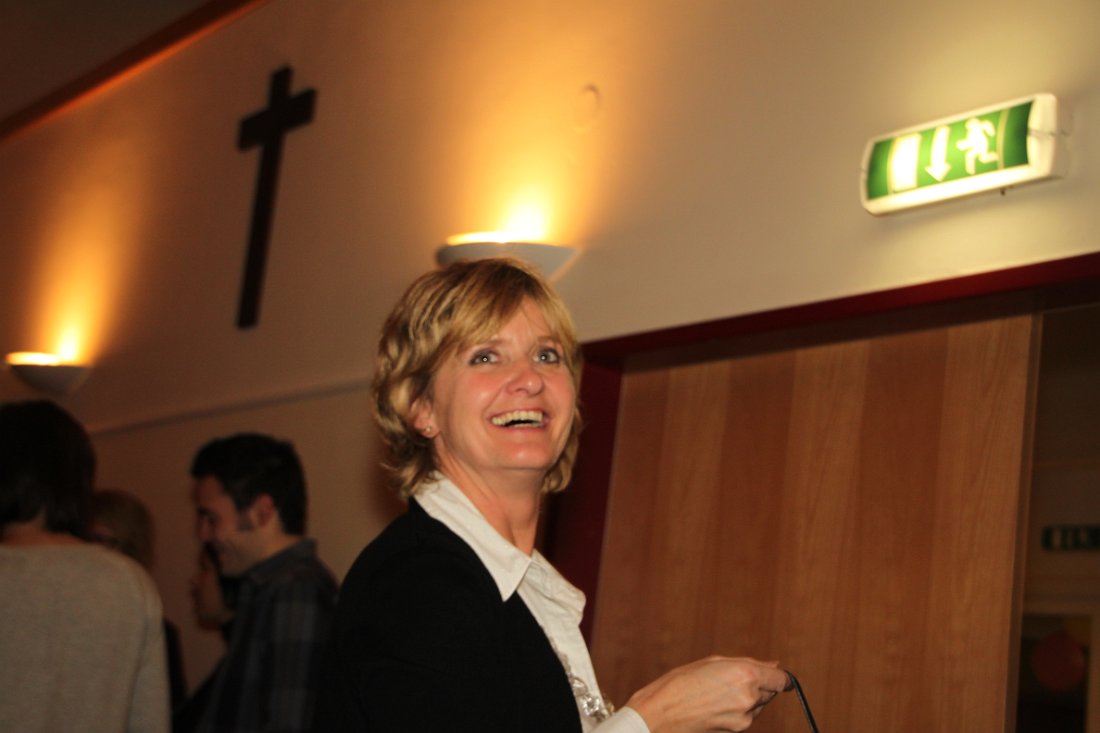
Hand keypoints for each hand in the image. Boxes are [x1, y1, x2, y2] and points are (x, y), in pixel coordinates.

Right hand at [625, 656, 788, 731]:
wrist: (659, 714)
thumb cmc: (680, 683)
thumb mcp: (712, 662)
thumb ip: (748, 663)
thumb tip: (774, 666)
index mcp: (745, 675)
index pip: (781, 679)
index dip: (776, 676)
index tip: (770, 674)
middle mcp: (748, 697)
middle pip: (770, 691)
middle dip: (758, 685)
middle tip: (730, 679)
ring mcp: (744, 718)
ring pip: (758, 705)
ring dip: (747, 697)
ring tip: (718, 692)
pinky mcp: (736, 730)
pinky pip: (746, 716)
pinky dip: (737, 709)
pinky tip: (715, 704)